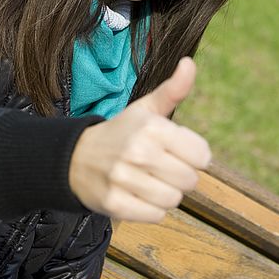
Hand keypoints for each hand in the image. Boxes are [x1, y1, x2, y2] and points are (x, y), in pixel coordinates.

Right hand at [68, 57, 211, 221]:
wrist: (76, 157)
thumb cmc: (122, 132)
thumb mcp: (147, 108)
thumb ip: (174, 89)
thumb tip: (190, 62)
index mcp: (152, 126)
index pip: (202, 155)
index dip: (193, 154)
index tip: (177, 150)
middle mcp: (139, 152)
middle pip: (190, 180)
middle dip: (180, 175)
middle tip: (161, 166)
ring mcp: (125, 179)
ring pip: (174, 200)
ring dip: (166, 193)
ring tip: (149, 179)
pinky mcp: (115, 204)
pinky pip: (156, 216)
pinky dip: (151, 208)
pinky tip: (138, 193)